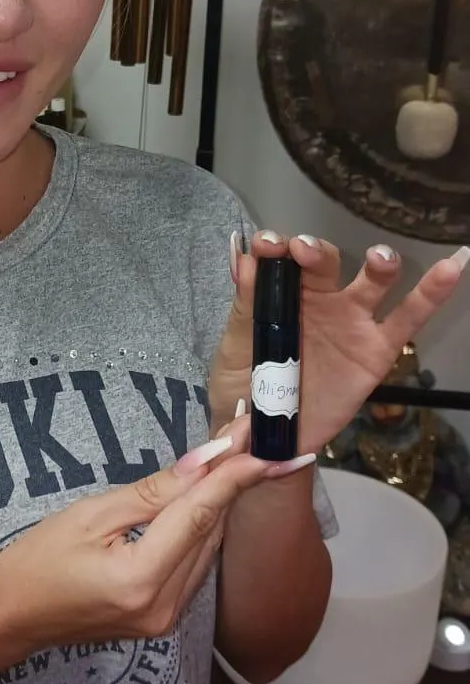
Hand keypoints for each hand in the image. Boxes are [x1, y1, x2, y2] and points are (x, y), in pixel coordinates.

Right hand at [0, 421, 279, 659]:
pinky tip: (207, 496)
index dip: (231, 474)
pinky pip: (195, 564)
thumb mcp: (89, 515)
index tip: (258, 441)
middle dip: (230, 480)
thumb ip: (152, 491)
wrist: (10, 619)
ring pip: (208, 547)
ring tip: (235, 455)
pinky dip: (201, 528)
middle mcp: (164, 605)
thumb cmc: (36, 562)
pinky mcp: (164, 619)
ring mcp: (167, 618)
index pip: (198, 514)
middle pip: (209, 530)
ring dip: (219, 502)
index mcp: (140, 578)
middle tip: (246, 434)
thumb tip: (203, 461)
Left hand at [211, 231, 468, 452]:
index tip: (266, 244)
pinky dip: (432, 293)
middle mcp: (320, 300)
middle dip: (316, 252)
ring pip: (372, 283)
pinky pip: (409, 319)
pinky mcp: (377, 350)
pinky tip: (452, 267)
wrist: (266, 438)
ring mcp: (352, 322)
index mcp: (281, 295)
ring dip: (377, 264)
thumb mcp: (235, 345)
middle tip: (303, 251)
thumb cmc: (244, 385)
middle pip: (325, 264)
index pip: (282, 260)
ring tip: (379, 258)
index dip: (276, 248)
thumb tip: (245, 257)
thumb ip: (245, 304)